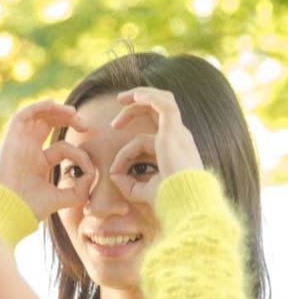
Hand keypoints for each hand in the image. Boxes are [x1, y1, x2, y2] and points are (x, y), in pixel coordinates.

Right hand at [0, 99, 94, 220]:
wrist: (8, 212)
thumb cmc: (29, 209)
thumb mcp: (60, 199)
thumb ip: (79, 190)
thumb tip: (93, 176)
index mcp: (38, 163)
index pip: (62, 148)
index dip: (78, 153)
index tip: (89, 168)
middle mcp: (28, 151)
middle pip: (48, 124)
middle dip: (68, 119)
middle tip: (85, 125)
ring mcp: (18, 144)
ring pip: (36, 116)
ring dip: (55, 109)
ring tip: (73, 112)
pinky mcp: (10, 140)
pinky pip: (21, 116)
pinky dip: (36, 107)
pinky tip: (52, 104)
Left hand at [109, 87, 202, 205]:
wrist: (184, 203)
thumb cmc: (168, 201)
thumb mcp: (141, 192)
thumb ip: (127, 183)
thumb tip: (112, 174)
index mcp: (173, 150)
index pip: (144, 140)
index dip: (124, 152)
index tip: (114, 171)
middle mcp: (178, 138)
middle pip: (158, 111)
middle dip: (137, 105)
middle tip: (118, 103)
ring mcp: (178, 133)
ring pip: (163, 102)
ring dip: (141, 95)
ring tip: (121, 98)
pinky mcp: (174, 132)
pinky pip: (164, 105)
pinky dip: (150, 97)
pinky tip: (135, 96)